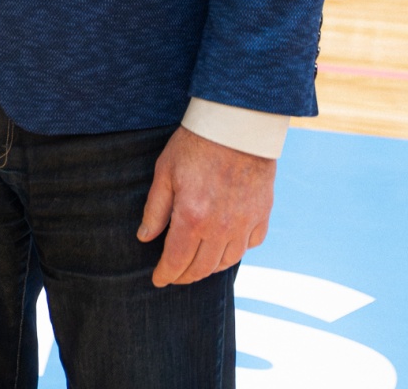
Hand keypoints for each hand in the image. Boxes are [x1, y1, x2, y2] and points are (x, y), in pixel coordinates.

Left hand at [136, 126, 276, 285]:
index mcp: (192, 218)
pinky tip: (225, 247)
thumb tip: (145, 237)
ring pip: (227, 261)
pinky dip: (236, 251)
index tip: (158, 280)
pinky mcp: (262, 215)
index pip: (176, 261)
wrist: (237, 126)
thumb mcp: (165, 172)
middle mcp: (220, 228)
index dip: (166, 275)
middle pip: (202, 267)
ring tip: (197, 265)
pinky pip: (250, 245)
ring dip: (209, 267)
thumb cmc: (195, 145)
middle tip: (175, 275)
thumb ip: (155, 209)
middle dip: (185, 276)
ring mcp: (244, 223)